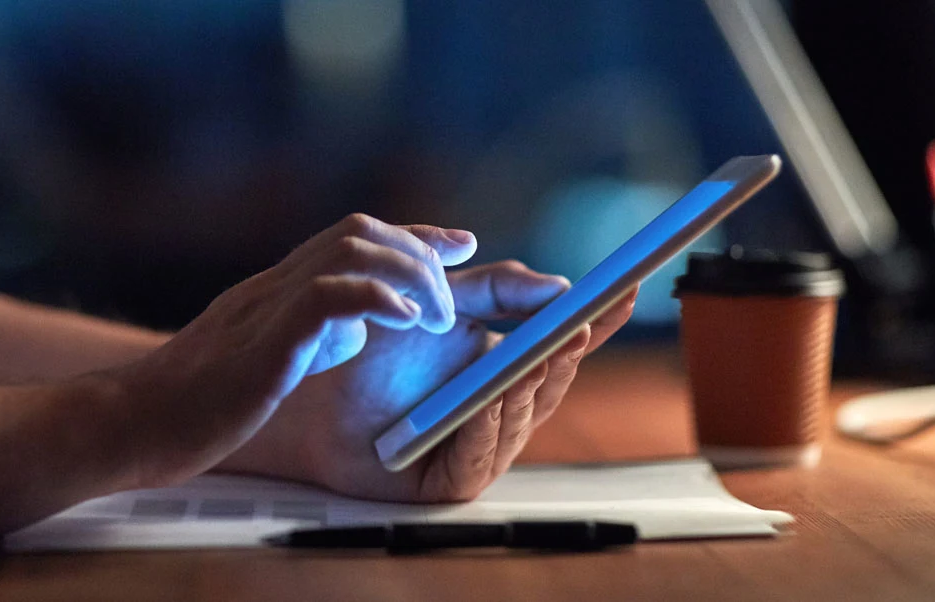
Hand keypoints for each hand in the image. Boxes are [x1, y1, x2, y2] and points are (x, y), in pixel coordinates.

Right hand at [117, 214, 477, 487]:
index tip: (456, 244)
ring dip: (408, 275)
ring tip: (435, 317)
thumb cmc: (194, 404)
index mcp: (276, 290)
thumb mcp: (264, 357)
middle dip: (418, 252)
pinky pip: (326, 299)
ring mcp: (266, 309)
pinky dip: (377, 301)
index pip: (352, 239)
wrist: (130, 424)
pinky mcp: (262, 344)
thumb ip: (308, 334)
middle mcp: (273, 286)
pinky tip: (407, 322)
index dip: (412, 235)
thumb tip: (355, 326)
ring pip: (350, 251)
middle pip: (359, 232)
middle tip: (452, 295)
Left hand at [217, 260, 637, 501]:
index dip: (596, 321)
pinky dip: (488, 424)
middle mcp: (500, 409)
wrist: (309, 390)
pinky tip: (491, 397)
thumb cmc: (372, 349)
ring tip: (541, 351)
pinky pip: (480, 456)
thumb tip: (558, 283)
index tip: (624, 290)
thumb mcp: (442, 303)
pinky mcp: (450, 480)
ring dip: (531, 385)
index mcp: (505, 366)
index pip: (562, 344)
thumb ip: (496, 289)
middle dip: (566, 352)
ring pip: (521, 418)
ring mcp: (479, 445)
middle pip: (549, 383)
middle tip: (579, 321)